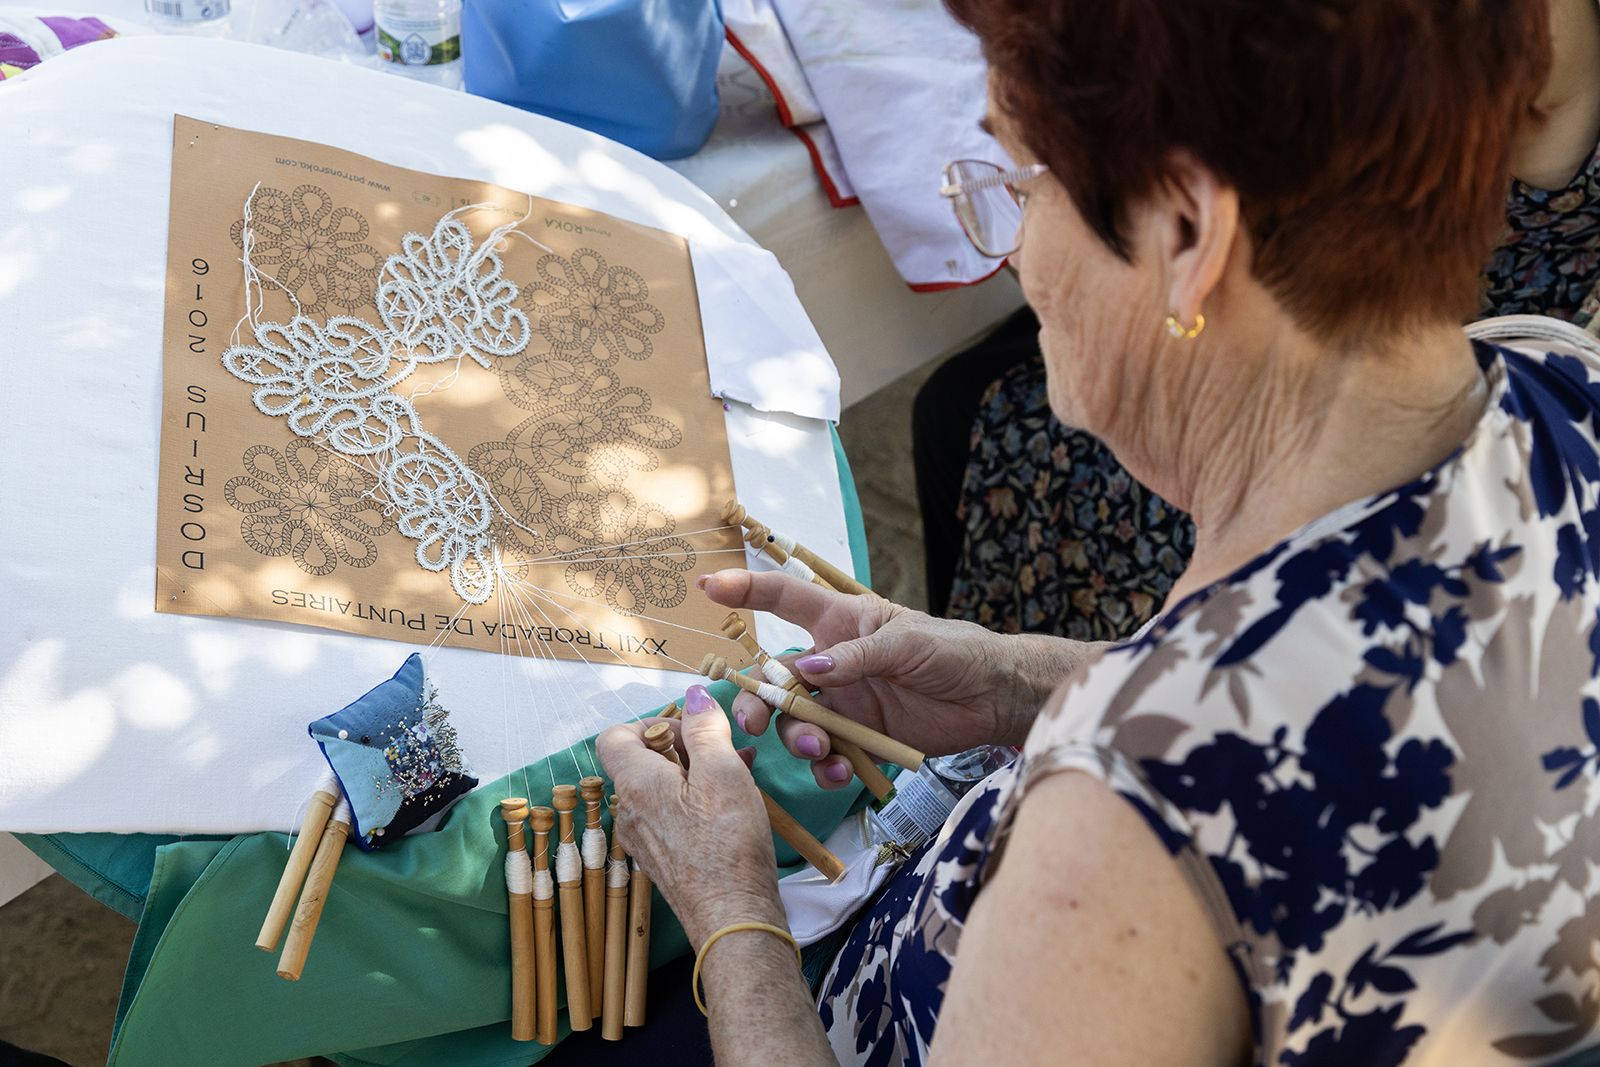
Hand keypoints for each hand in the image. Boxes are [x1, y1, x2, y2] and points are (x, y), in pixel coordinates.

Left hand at [597, 685, 785, 948]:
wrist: (732, 919)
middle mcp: (628, 811)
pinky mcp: (662, 861)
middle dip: (683, 747)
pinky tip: (732, 810)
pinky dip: (695, 804)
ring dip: (695, 775)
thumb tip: (693, 694)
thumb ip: (705, 729)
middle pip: (642, 761)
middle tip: (725, 751)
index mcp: (634, 783)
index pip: (614, 735)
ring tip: (740, 775)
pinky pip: (670, 817)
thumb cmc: (726, 843)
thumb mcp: (723, 772)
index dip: (649, 722)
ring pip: (660, 790)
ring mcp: (642, 840)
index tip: (688, 729)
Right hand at [699, 570, 1085, 787]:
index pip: (784, 599)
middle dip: (757, 699)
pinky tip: (842, 772)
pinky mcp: (859, 738)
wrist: (994, 698)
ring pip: (796, 721)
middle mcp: (832, 663)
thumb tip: (808, 670)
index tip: (708, 587)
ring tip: (822, 749)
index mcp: (841, 622)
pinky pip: (827, 754)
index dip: (746, 591)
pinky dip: (827, 766)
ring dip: (798, 738)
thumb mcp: (908, 644)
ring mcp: (843, 703)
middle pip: (775, 677)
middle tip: (753, 722)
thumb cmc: (955, 651)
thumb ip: (857, 658)